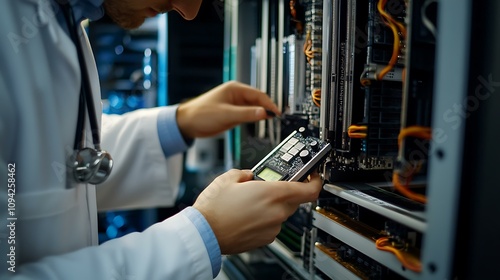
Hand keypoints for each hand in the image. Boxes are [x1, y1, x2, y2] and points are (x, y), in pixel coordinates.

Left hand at [176, 81, 279, 138]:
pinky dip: (253, 117)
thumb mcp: (227, 115)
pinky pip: (247, 114)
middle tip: (276, 118)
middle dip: (267, 108)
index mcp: (235, 89)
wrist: (186, 123)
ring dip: (260, 113)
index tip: (277, 113)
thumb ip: (246, 114)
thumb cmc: (201, 114)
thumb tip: (264, 112)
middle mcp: (236, 95)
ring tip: (270, 121)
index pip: (258, 95)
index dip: (269, 104)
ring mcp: (234, 104)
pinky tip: (258, 122)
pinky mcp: (231, 113)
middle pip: (257, 100)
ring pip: (253, 108)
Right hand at [193, 169, 321, 254]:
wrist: (204, 234)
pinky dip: (264, 218)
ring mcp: (272, 228)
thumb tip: (250, 176)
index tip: (313, 175)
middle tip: (268, 185)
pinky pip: (272, 224)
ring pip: (281, 212)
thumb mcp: (229, 177)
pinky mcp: (265, 239)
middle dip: (284, 191)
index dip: (315, 180)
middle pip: (294, 199)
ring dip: (272, 205)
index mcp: (273, 193)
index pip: (309, 189)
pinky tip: (247, 214)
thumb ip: (246, 173)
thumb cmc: (214, 208)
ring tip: (250, 202)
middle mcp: (277, 212)